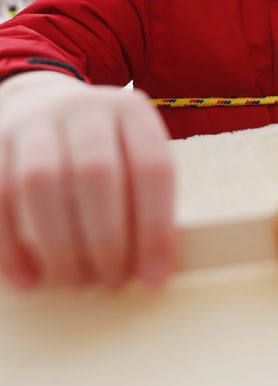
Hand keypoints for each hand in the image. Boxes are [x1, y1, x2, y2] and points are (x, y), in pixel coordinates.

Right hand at [0, 71, 174, 289]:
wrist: (40, 103)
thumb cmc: (101, 149)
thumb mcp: (132, 158)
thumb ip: (144, 202)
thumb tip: (151, 269)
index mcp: (131, 111)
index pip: (151, 167)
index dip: (155, 227)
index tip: (153, 276)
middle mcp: (85, 108)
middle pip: (96, 173)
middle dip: (106, 239)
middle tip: (112, 282)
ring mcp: (37, 120)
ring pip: (43, 182)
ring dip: (60, 245)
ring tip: (76, 281)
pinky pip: (0, 195)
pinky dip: (12, 247)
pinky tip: (29, 279)